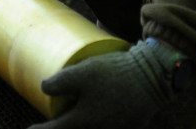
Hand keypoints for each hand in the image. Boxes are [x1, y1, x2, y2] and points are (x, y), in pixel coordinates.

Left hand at [29, 39, 184, 128]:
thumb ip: (60, 81)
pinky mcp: (130, 125)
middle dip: (62, 128)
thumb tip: (43, 87)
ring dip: (80, 126)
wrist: (153, 75)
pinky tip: (96, 115)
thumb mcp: (83, 72)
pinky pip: (108, 127)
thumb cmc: (115, 74)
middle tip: (51, 123)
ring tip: (72, 117)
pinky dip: (97, 124)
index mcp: (84, 122)